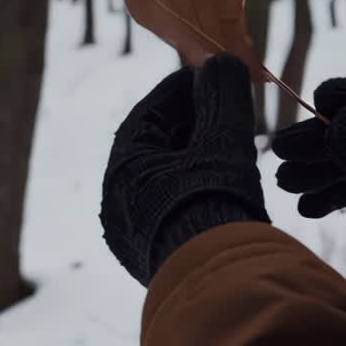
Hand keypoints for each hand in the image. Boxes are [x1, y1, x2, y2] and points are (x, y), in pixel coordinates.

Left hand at [100, 55, 268, 286]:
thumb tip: (221, 61)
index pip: (148, 114)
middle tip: (224, 111)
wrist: (217, 284)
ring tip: (229, 149)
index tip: (208, 77)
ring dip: (194, 161)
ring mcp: (132, 235)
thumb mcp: (223, 141)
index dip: (181, 90)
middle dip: (191, 126)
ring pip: (163, 183)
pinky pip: (169, 212)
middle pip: (154, 149)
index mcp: (122, 167)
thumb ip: (223, 96)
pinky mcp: (152, 260)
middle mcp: (116, 202)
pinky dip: (193, 192)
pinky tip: (223, 190)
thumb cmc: (214, 205)